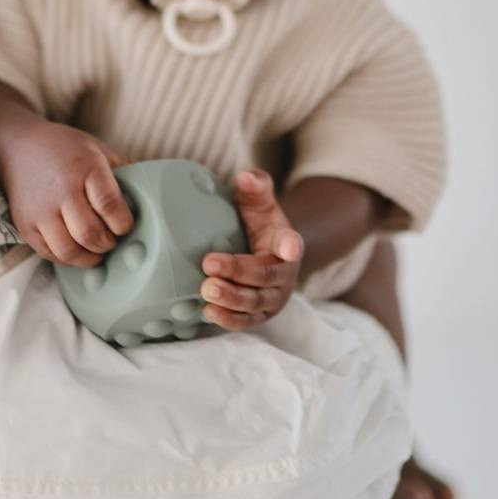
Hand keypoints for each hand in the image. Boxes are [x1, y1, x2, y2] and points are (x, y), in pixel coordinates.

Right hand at [2, 121, 133, 266]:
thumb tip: (154, 192)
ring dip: (89, 257)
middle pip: (89, 233)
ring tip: (97, 250)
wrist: (20, 147)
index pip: (109, 205)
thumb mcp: (98, 149)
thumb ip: (125, 170)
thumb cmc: (67, 150)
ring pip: (68, 251)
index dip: (123, 223)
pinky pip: (49, 254)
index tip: (126, 225)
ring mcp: (40, 210)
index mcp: (84, 167)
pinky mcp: (25, 224)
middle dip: (108, 243)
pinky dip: (68, 259)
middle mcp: (60, 189)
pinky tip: (78, 250)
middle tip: (112, 239)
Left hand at [199, 169, 302, 330]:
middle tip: (209, 264)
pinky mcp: (258, 315)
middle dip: (239, 273)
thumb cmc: (257, 224)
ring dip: (231, 299)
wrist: (260, 253)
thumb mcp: (258, 202)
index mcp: (287, 244)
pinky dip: (228, 320)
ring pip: (255, 303)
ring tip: (206, 290)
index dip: (290, 245)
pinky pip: (246, 322)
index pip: (291, 244)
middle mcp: (284, 275)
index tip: (288, 246)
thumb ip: (255, 187)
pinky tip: (208, 312)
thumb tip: (245, 176)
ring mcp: (272, 298)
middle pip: (266, 277)